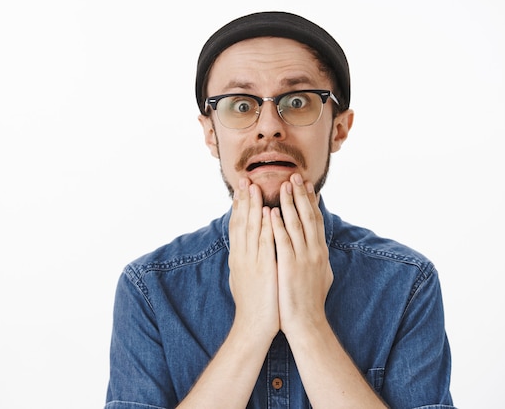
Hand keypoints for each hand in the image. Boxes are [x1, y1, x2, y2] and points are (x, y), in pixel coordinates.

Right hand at [228, 178, 279, 339]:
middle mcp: (241, 256)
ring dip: (252, 206)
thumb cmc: (254, 303)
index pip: (237, 226)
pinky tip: (267, 212)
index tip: (241, 189)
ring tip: (254, 187)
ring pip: (250, 228)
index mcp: (238, 257)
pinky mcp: (263, 269)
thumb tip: (248, 247)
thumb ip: (247, 260)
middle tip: (245, 179)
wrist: (254, 326)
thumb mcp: (246, 277)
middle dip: (243, 199)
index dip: (239, 206)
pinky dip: (264, 226)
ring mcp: (251, 262)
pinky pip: (263, 243)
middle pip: (241, 222)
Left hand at [270, 173, 332, 335]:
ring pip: (296, 224)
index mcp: (319, 252)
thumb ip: (316, 257)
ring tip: (284, 185)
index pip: (315, 220)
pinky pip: (283, 241)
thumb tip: (318, 245)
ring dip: (289, 203)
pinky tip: (272, 212)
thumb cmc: (309, 301)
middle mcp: (314, 251)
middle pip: (307, 217)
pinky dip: (277, 225)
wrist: (306, 323)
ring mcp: (303, 258)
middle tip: (295, 176)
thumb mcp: (319, 274)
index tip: (306, 185)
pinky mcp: (289, 266)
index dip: (310, 201)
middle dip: (301, 195)